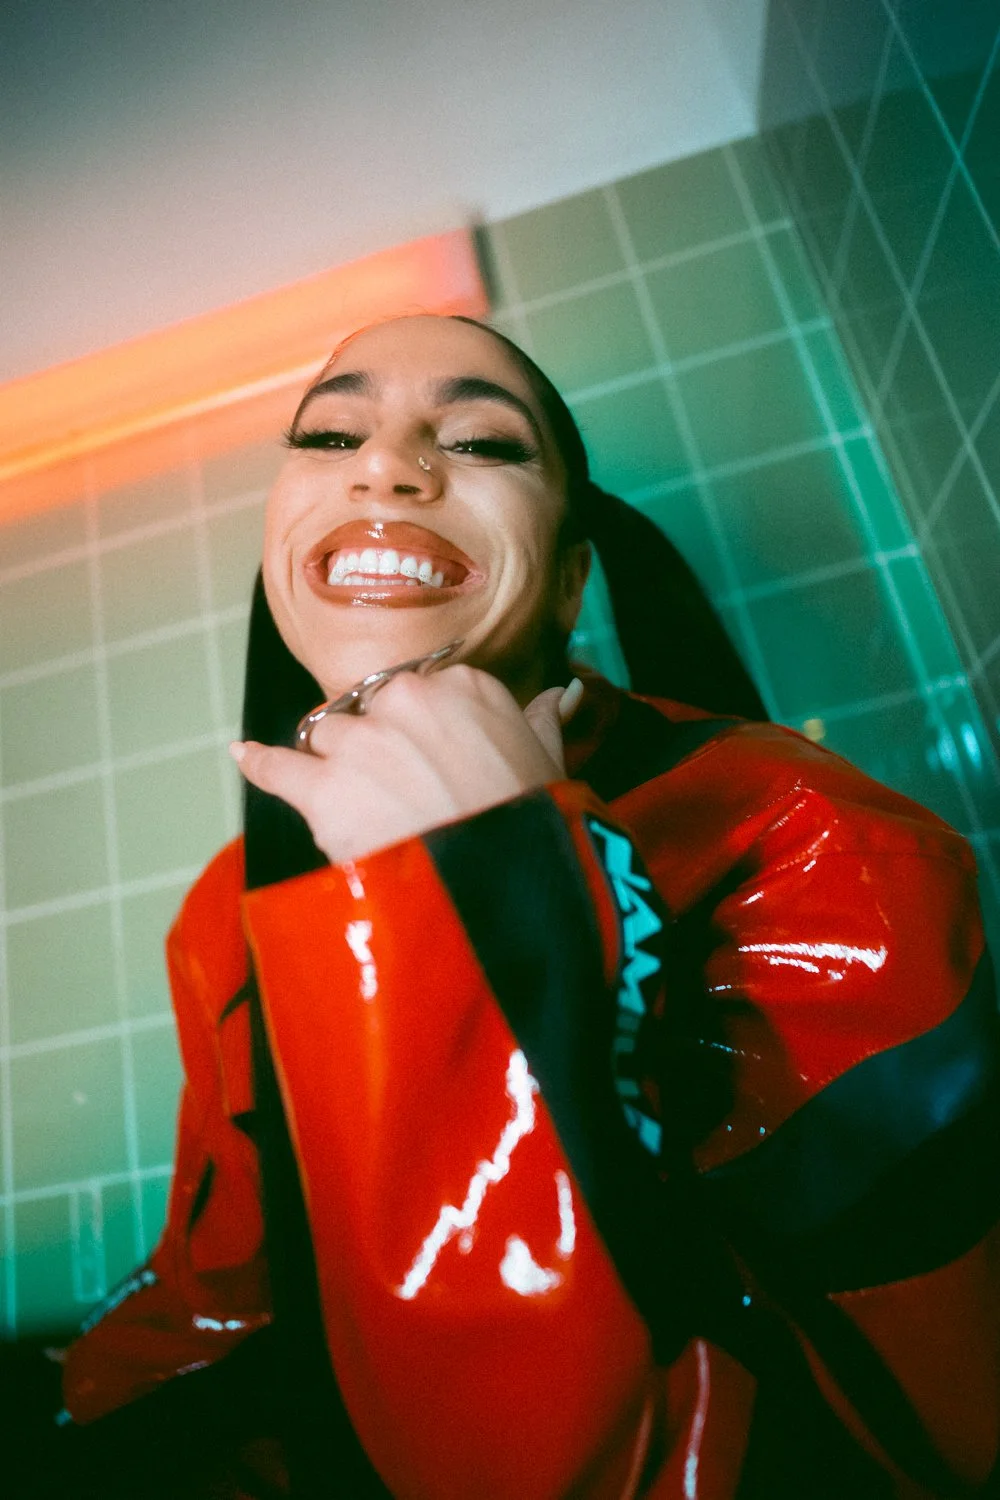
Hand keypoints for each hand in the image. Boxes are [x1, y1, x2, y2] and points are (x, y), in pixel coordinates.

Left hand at [230, 667, 583, 865]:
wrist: (498, 892)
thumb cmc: (533, 829)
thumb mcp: (551, 766)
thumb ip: (542, 722)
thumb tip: (559, 695)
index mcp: (464, 687)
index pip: (423, 693)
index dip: (422, 732)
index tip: (433, 763)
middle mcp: (406, 701)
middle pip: (370, 711)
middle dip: (377, 747)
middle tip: (401, 795)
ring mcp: (361, 743)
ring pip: (327, 737)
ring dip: (336, 768)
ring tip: (361, 808)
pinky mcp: (324, 790)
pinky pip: (279, 766)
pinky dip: (259, 761)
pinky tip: (244, 754)